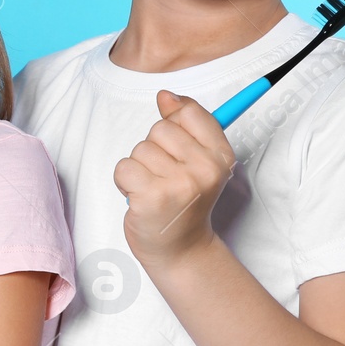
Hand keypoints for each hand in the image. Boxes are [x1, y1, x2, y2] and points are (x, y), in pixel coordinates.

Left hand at [113, 90, 235, 266]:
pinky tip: (139, 197)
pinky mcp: (152, 198)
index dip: (173, 124)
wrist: (180, 249)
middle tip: (164, 176)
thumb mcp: (196, 161)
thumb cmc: (184, 202)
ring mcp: (179, 184)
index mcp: (220, 155)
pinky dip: (125, 182)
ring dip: (139, 168)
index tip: (175, 147)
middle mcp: (204, 169)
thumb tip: (166, 95)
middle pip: (160, 129)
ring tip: (152, 189)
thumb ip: (184, 125)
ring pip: (140, 149)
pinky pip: (124, 168)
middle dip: (153, 150)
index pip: (189, 112)